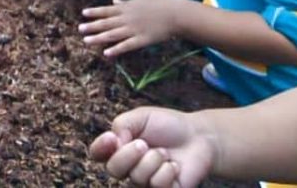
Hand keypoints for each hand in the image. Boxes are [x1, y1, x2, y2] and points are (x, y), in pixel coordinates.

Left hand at [80, 0, 181, 56]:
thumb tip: (114, 1)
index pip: (107, 10)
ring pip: (113, 34)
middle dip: (92, 26)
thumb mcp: (140, 0)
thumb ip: (125, 2)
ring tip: (86, 40)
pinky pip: (126, 45)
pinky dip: (116, 49)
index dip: (95, 12)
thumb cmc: (159, 6)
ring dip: (99, 38)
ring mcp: (134, 29)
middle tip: (79, 29)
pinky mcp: (142, 40)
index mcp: (127, 8)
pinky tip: (106, 53)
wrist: (174, 15)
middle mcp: (127, 18)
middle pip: (107, 23)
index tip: (83, 13)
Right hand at [89, 108, 215, 187]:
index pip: (98, 153)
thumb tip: (115, 143)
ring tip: (164, 153)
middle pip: (113, 169)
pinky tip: (174, 166)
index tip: (111, 138)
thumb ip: (122, 125)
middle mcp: (128, 166)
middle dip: (128, 155)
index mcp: (120, 146)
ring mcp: (144, 181)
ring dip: (152, 161)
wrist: (198, 137)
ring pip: (136, 178)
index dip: (100, 148)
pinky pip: (156, 187)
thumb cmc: (168, 125)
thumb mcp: (142, 116)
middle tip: (144, 144)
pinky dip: (166, 173)